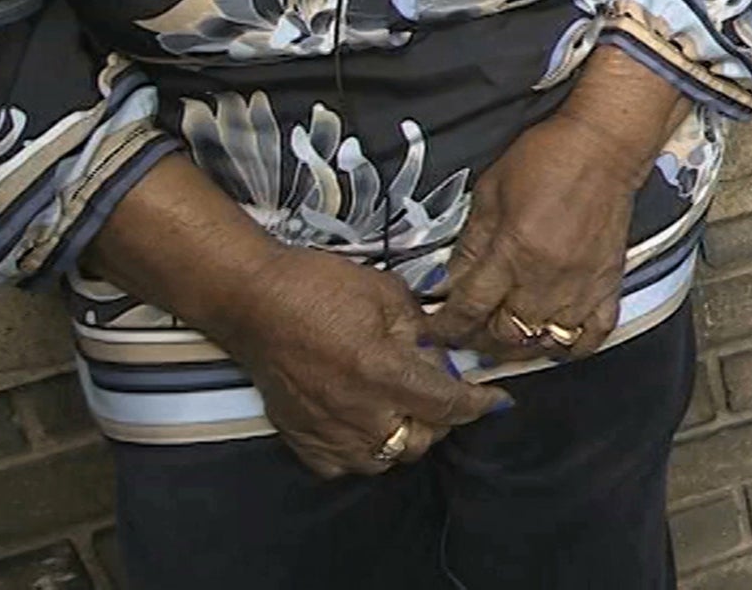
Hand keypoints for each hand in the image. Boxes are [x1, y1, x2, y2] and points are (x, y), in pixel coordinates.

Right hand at [80, 153, 507, 479]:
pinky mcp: (302, 440)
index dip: (480, 405)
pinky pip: (346, 465)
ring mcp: (329, 433)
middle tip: (442, 392)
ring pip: (387, 458)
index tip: (497, 401)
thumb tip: (441, 356)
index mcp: (385, 372)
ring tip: (406, 409)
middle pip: (422, 439)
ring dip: (405, 437)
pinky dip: (365, 450)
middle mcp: (361, 413)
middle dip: (442, 419)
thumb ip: (421, 330)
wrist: (254, 302)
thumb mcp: (387, 293)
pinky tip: (367, 423)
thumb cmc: (321, 286)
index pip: (448, 405)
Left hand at [423, 111, 642, 362]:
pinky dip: (570, 346)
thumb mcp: (491, 191)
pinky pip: (591, 337)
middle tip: (466, 331)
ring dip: (518, 347)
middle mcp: (546, 278)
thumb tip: (450, 283)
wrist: (605, 146)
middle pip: (504, 335)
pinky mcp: (609, 286)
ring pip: (543, 343)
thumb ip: (471, 242)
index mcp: (514, 251)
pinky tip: (552, 336)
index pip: (470, 308)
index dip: (445, 327)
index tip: (433, 332)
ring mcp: (582, 287)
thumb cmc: (545, 159)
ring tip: (503, 336)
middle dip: (477, 339)